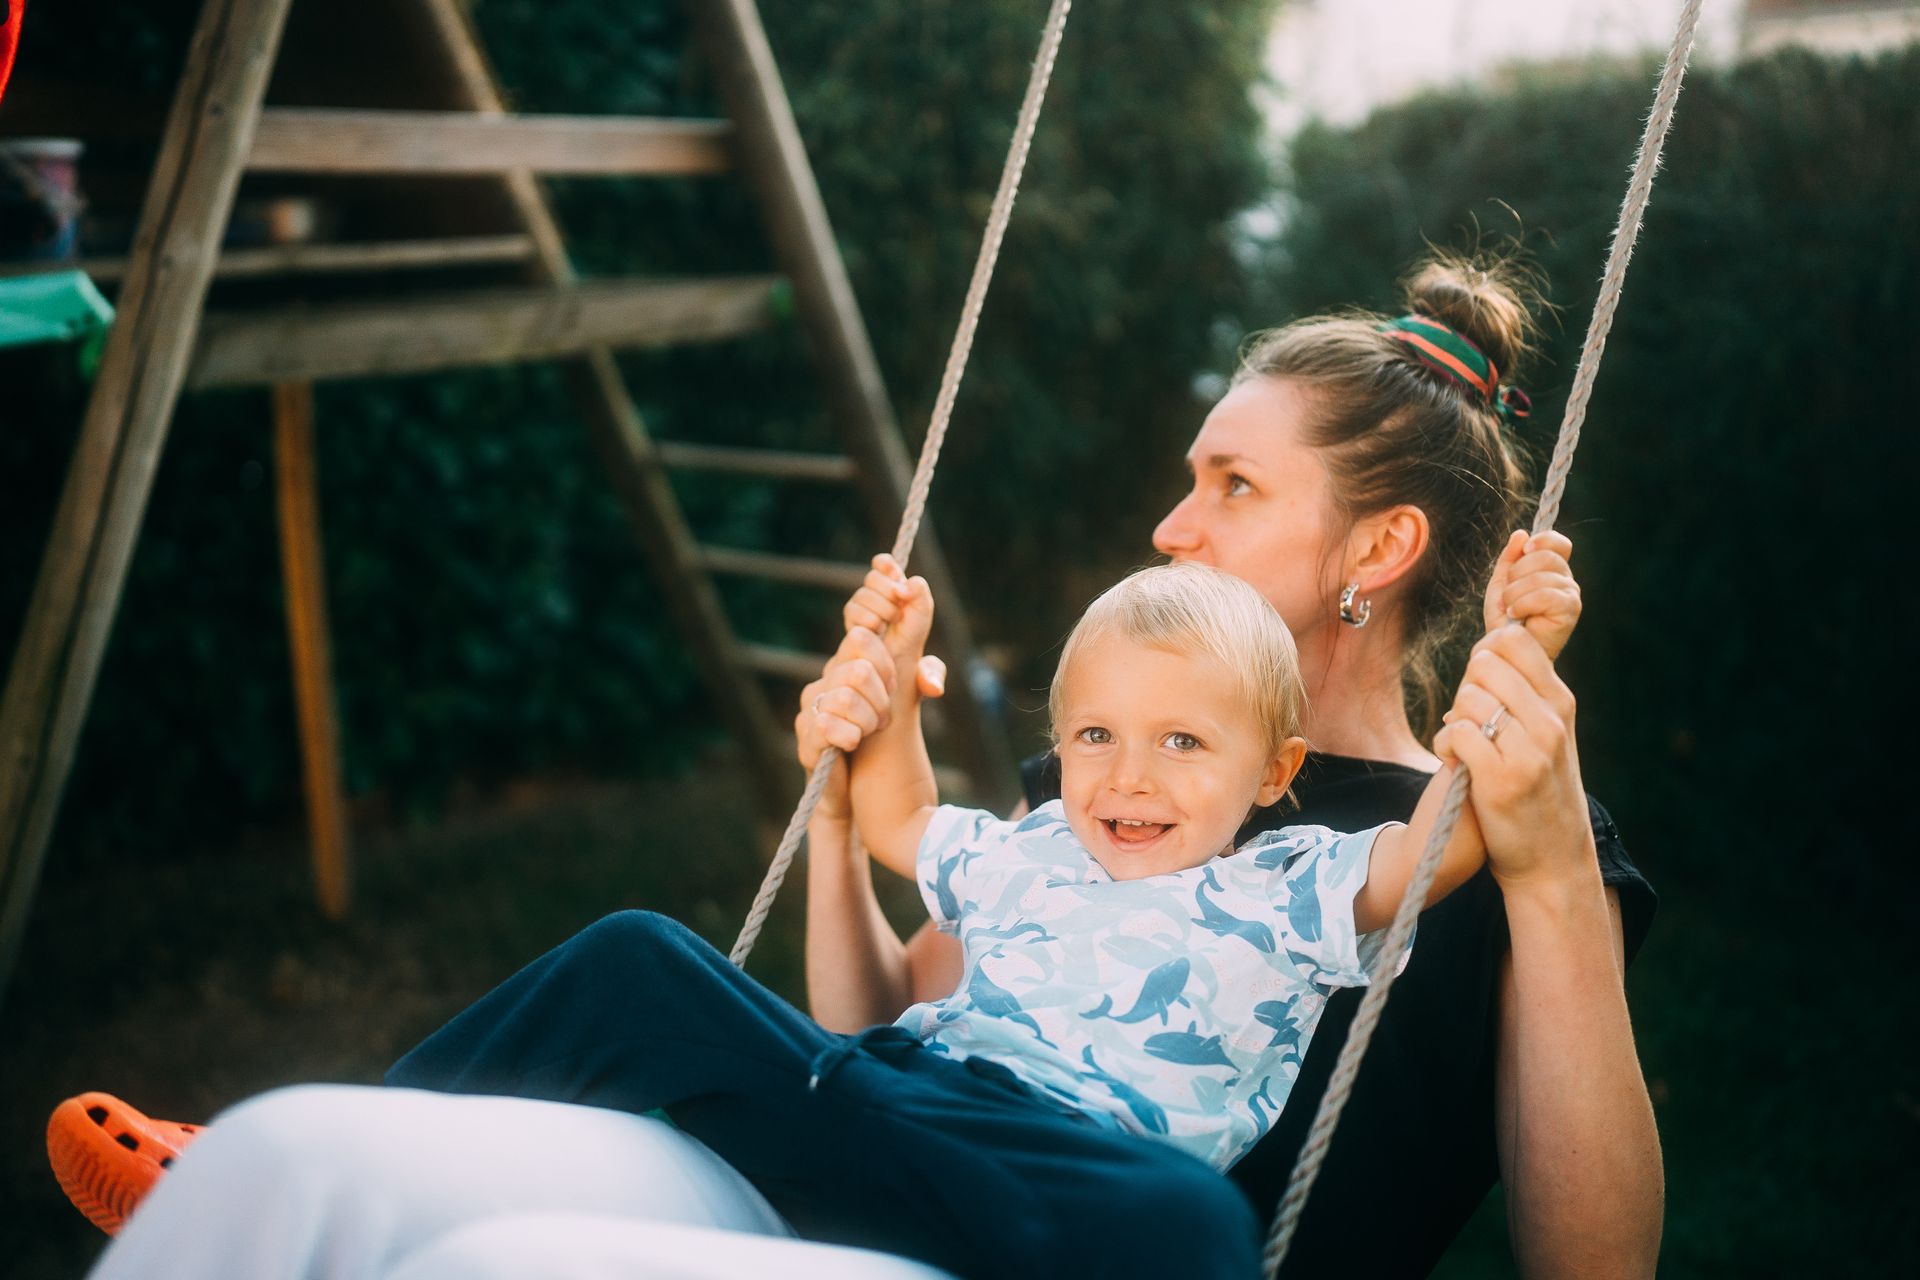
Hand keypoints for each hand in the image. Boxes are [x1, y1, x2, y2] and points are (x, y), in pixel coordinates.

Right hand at [795, 557, 945, 803]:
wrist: (860, 789)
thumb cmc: (881, 735)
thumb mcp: (909, 696)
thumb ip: (925, 672)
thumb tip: (931, 676)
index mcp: (852, 658)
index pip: (859, 610)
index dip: (878, 598)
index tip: (902, 594)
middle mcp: (829, 673)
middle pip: (858, 644)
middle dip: (884, 675)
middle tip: (888, 705)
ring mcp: (813, 703)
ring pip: (849, 688)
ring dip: (872, 715)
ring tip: (871, 730)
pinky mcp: (807, 735)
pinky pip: (832, 724)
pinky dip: (853, 735)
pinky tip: (854, 744)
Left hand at [1435, 626, 1594, 893]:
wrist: (1552, 857)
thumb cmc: (1539, 787)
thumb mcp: (1549, 733)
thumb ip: (1525, 693)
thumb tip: (1486, 648)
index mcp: (1561, 702)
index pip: (1515, 640)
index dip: (1486, 655)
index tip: (1483, 684)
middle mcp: (1550, 721)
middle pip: (1485, 664)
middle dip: (1467, 686)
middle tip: (1471, 718)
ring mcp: (1529, 751)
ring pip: (1469, 698)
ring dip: (1455, 719)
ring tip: (1466, 744)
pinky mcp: (1501, 779)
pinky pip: (1457, 733)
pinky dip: (1445, 745)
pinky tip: (1455, 762)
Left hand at [1483, 530, 1581, 659]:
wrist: (1508, 651)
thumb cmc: (1506, 621)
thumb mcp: (1501, 584)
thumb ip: (1509, 559)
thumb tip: (1521, 534)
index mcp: (1551, 570)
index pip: (1558, 542)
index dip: (1542, 540)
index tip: (1525, 550)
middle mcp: (1565, 579)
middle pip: (1546, 556)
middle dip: (1517, 573)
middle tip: (1509, 594)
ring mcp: (1571, 594)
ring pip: (1542, 575)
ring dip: (1515, 592)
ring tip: (1509, 608)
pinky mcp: (1570, 609)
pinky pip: (1546, 594)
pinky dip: (1523, 603)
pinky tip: (1515, 614)